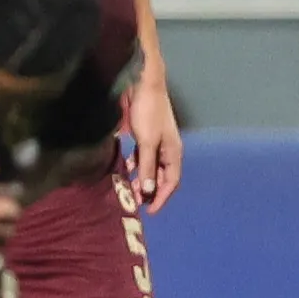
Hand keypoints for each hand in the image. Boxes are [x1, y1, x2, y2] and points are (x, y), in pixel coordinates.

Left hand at [127, 64, 182, 210]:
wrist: (144, 86)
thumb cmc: (149, 113)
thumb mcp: (147, 142)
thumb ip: (146, 166)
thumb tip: (148, 190)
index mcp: (173, 153)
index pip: (171, 182)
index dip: (161, 197)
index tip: (149, 211)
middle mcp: (167, 150)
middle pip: (160, 177)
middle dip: (149, 191)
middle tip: (134, 203)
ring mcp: (156, 143)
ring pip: (150, 168)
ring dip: (140, 179)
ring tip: (128, 190)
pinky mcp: (145, 136)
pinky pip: (141, 157)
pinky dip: (135, 166)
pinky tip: (124, 170)